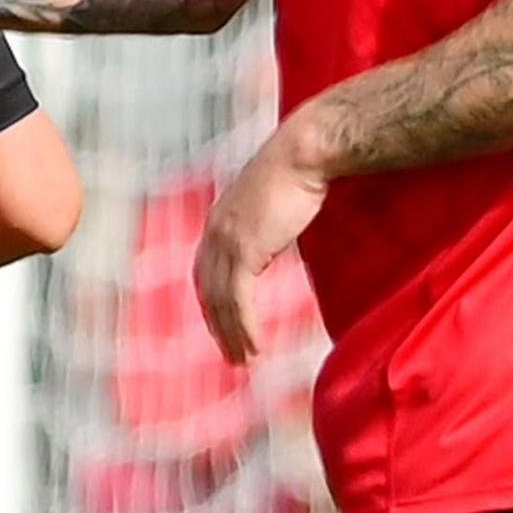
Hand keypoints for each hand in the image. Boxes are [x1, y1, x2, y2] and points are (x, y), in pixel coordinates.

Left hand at [195, 124, 329, 365]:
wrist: (304, 151)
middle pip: (209, 292)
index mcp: (220, 220)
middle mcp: (216, 231)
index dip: (214, 303)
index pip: (207, 272)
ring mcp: (227, 240)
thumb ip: (267, 223)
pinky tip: (255, 347)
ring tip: (245, 361)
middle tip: (232, 356)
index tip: (223, 326)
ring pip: (222, 302)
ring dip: (233, 335)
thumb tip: (278, 233)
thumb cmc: (299, 169)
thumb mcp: (274, 201)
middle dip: (219, 327)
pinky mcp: (244, 249)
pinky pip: (240, 300)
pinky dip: (245, 327)